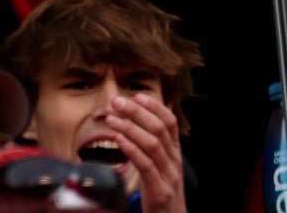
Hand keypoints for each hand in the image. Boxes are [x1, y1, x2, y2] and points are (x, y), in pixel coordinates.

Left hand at [103, 95, 185, 212]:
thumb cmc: (160, 189)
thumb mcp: (160, 165)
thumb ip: (152, 144)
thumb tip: (139, 119)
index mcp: (175, 152)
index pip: (170, 122)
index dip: (154, 107)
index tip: (136, 95)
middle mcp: (174, 161)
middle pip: (158, 129)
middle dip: (137, 112)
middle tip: (116, 102)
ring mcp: (169, 176)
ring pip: (152, 144)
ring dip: (130, 128)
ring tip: (111, 119)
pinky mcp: (160, 191)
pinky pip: (146, 166)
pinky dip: (132, 150)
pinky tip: (118, 140)